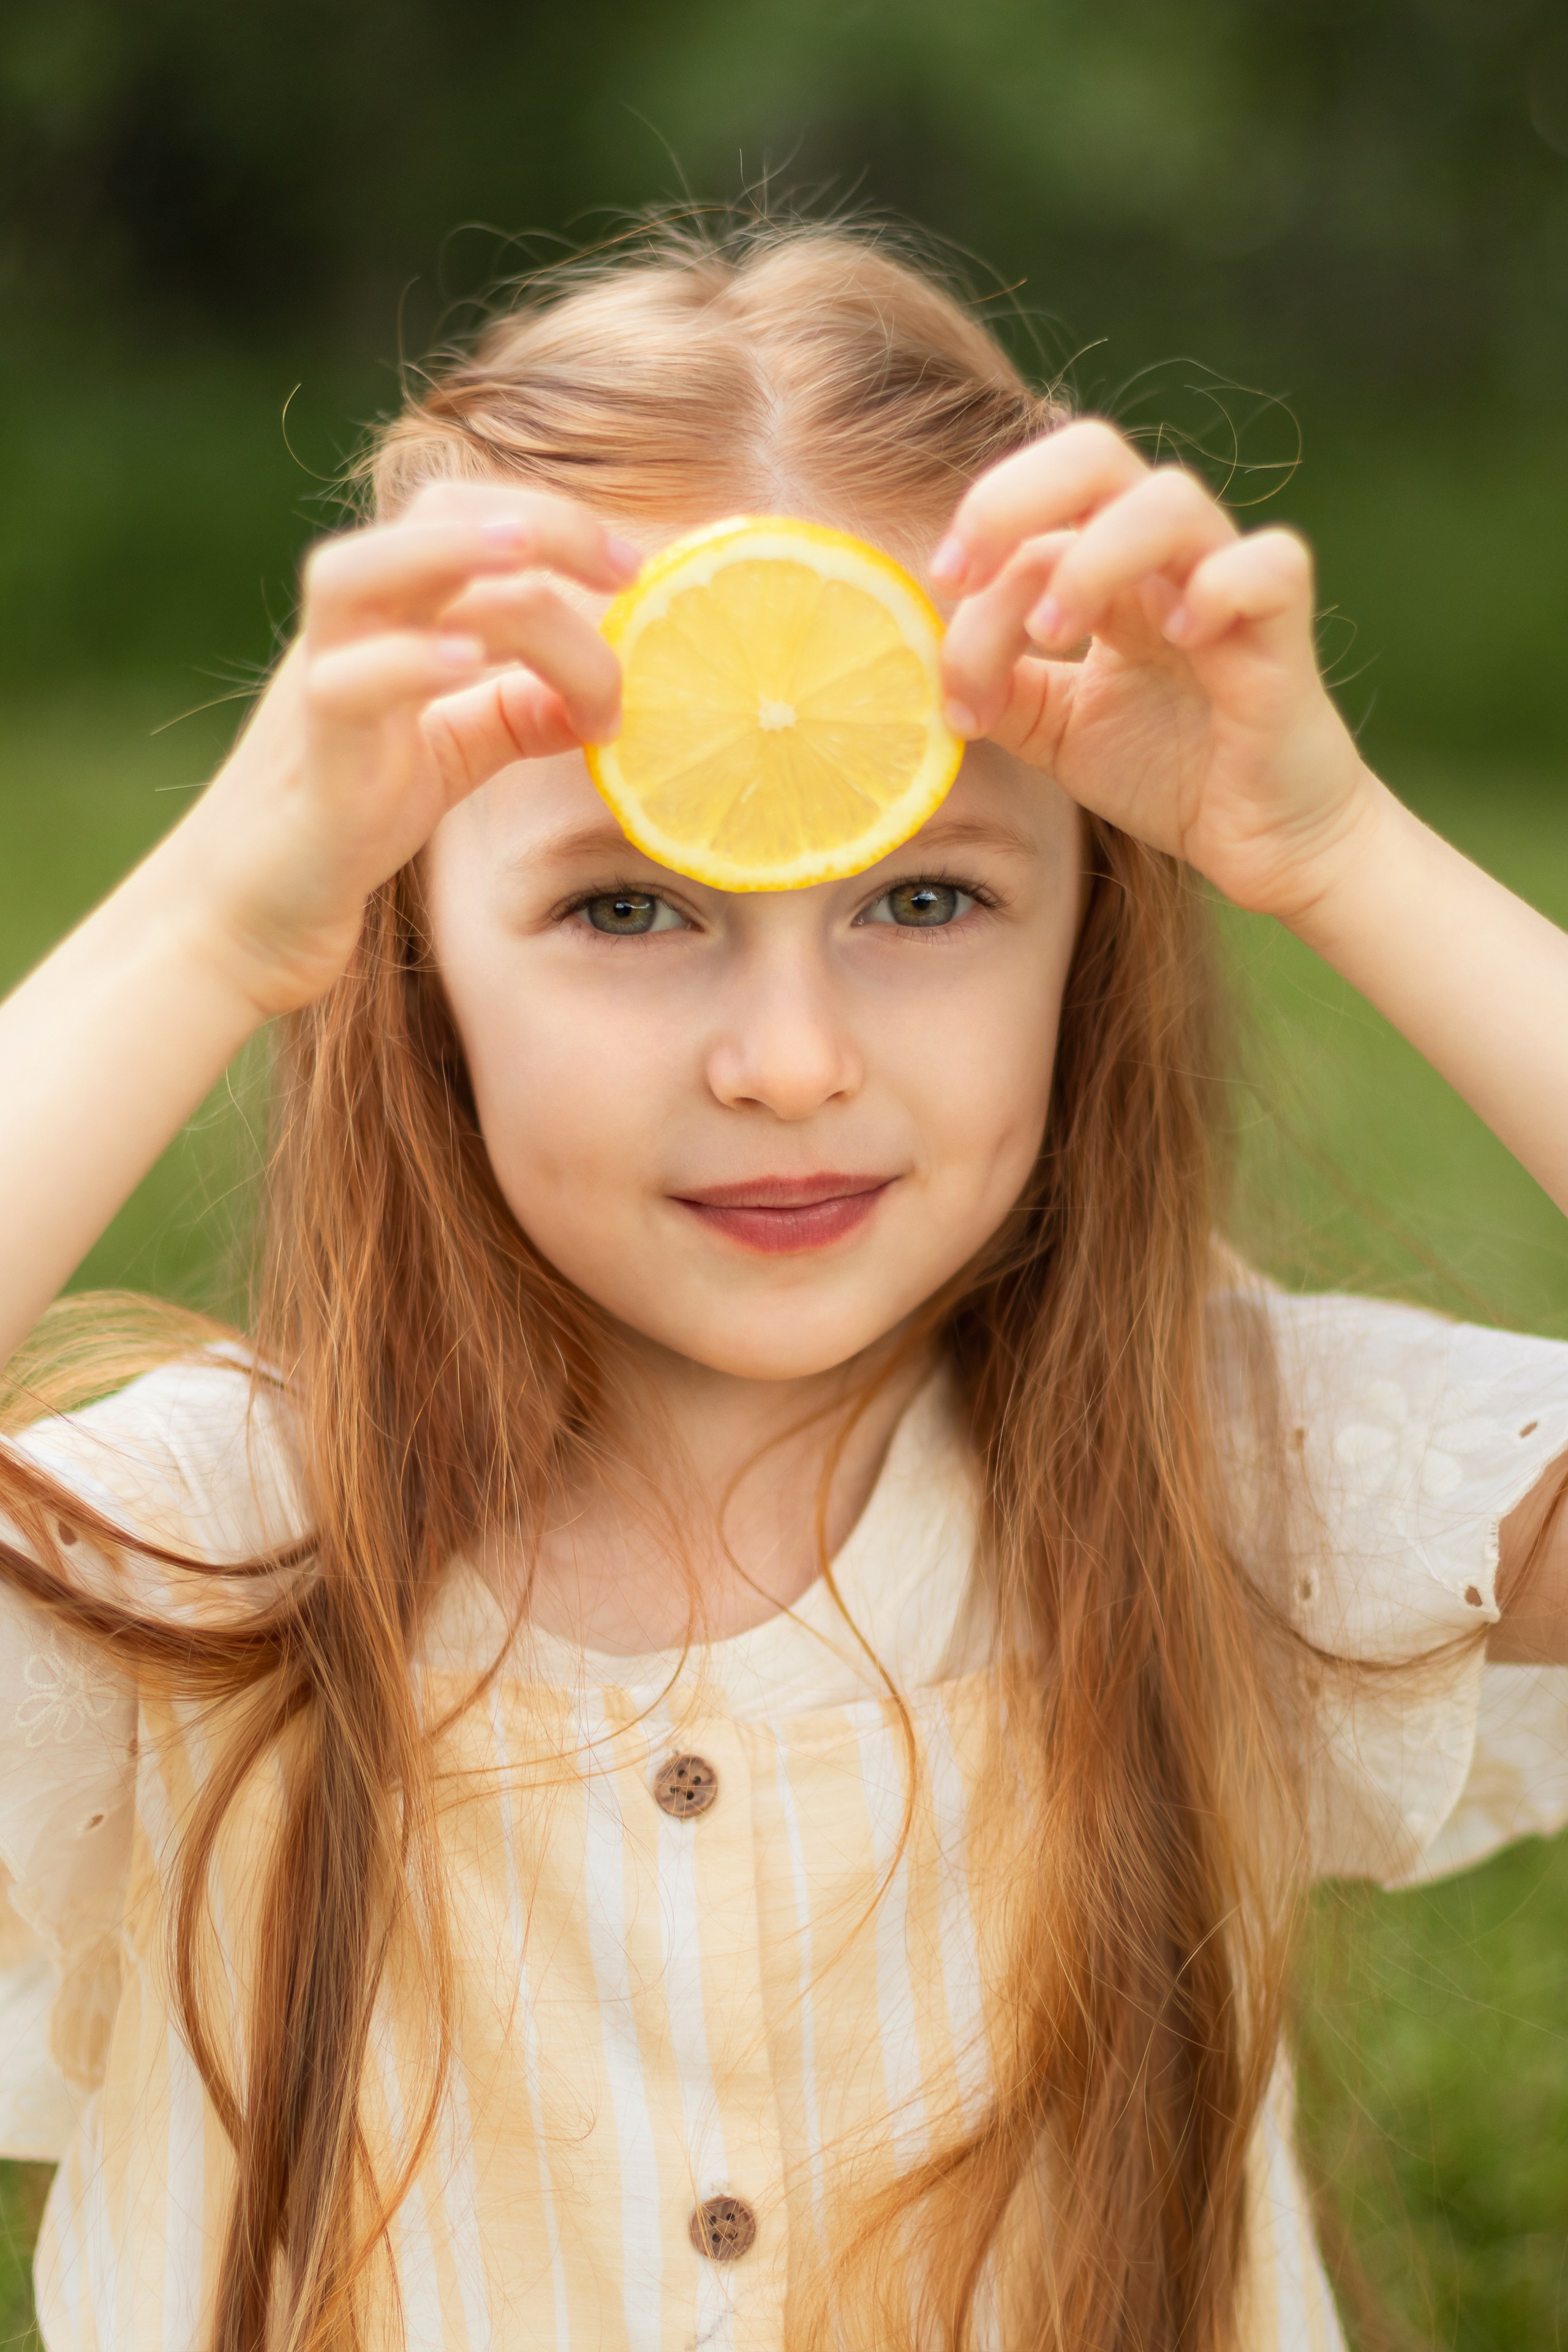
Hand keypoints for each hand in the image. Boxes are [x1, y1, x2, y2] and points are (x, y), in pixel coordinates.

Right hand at [165, 481, 640, 1018]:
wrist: (250, 913)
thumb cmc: (348, 819)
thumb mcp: (452, 753)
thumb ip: (516, 712)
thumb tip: (605, 695)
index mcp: (387, 619)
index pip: (463, 515)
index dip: (554, 521)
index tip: (633, 568)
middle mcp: (347, 634)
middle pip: (423, 518)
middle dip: (531, 522)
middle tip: (621, 571)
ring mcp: (318, 690)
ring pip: (355, 576)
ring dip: (446, 554)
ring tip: (530, 567)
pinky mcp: (313, 763)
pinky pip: (344, 687)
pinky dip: (407, 663)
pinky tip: (470, 666)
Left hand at [935, 419, 1378, 923]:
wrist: (1263, 842)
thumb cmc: (1168, 772)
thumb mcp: (1054, 731)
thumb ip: (998, 687)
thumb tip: (927, 664)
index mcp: (1107, 570)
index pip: (1029, 527)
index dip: (972, 558)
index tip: (931, 615)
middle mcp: (1165, 560)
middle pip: (1094, 454)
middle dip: (1013, 497)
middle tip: (964, 573)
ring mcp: (1227, 586)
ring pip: (1171, 499)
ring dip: (1094, 556)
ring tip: (1055, 633)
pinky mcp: (1284, 631)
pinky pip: (1270, 564)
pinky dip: (1220, 584)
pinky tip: (1181, 633)